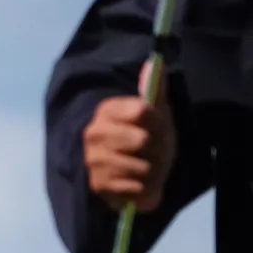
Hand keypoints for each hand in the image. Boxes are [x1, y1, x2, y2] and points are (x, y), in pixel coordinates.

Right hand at [82, 59, 176, 212]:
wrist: (133, 173)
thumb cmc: (146, 138)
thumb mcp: (156, 113)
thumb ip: (155, 89)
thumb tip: (153, 63)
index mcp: (107, 110)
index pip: (143, 112)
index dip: (160, 123)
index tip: (159, 128)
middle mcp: (93, 133)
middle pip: (142, 140)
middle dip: (157, 150)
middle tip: (154, 152)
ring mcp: (93, 160)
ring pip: (141, 166)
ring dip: (152, 171)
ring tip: (147, 169)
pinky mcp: (97, 185)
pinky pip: (134, 187)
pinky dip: (143, 189)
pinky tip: (137, 184)